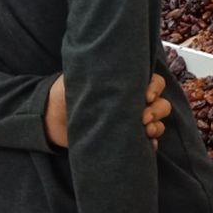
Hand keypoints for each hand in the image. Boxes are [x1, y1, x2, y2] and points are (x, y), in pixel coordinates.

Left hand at [46, 74, 171, 148]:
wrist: (50, 118)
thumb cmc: (66, 93)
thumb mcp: (84, 78)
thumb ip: (102, 74)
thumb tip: (119, 69)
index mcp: (127, 85)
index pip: (155, 83)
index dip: (155, 88)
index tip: (146, 96)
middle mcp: (133, 102)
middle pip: (162, 104)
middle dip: (157, 110)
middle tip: (142, 117)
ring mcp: (130, 122)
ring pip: (158, 122)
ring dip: (156, 126)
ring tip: (144, 131)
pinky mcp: (124, 140)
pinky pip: (148, 142)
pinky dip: (151, 143)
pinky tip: (147, 144)